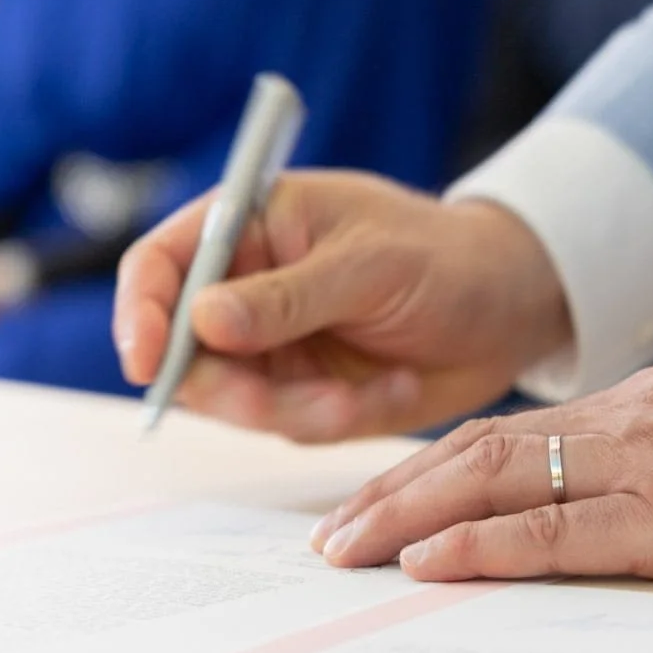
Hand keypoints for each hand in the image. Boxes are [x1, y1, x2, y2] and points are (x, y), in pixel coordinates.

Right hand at [113, 170, 571, 441]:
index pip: (160, 265)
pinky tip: (393, 389)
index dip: (140, 312)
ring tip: (358, 398)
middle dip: (224, 386)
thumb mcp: (371, 264)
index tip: (146, 361)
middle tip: (275, 403)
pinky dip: (337, 419)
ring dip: (292, 410)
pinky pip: (289, 427)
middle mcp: (246, 289)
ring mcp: (271, 348)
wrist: (512, 308)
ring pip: (232, 402)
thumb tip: (201, 319)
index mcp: (250, 226)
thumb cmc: (446, 256)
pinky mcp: (305, 396)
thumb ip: (287, 296)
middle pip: (181, 350)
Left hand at [310, 364, 652, 582]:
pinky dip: (482, 544)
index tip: (375, 505)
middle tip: (325, 538)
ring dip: (407, 518)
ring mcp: (641, 466)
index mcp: (633, 410)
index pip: (507, 437)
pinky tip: (429, 563)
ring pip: (494, 482)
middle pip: (475, 452)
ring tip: (344, 552)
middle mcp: (621, 426)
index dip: (429, 470)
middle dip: (390, 495)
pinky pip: (556, 530)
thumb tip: (602, 495)